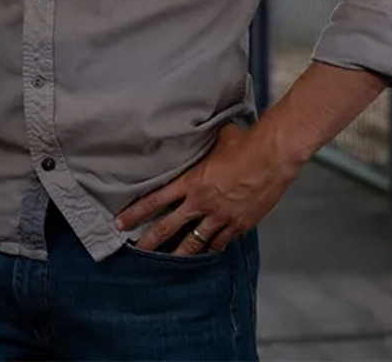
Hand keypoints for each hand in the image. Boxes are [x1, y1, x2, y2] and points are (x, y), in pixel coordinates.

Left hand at [115, 123, 302, 254]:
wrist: (272, 157)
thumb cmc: (243, 143)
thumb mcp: (212, 140)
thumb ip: (199, 143)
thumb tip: (192, 128)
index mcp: (190, 182)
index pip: (154, 201)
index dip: (135, 214)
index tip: (120, 223)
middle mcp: (201, 202)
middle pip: (168, 227)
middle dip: (150, 241)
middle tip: (136, 251)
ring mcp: (220, 216)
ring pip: (194, 242)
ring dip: (180, 253)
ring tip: (169, 263)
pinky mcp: (239, 224)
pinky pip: (220, 242)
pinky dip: (211, 248)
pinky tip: (205, 252)